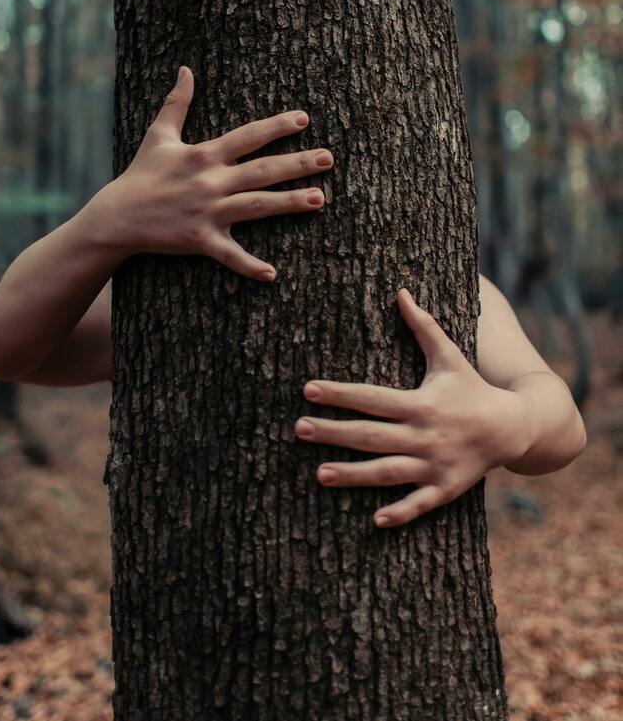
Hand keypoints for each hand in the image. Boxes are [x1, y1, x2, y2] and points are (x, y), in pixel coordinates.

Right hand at [91, 65, 333, 279]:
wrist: (117, 217)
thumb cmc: (140, 174)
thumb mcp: (159, 135)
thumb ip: (177, 103)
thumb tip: (185, 69)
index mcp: (203, 155)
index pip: (247, 137)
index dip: (276, 127)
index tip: (304, 119)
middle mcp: (210, 182)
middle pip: (262, 170)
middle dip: (297, 164)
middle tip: (328, 158)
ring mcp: (207, 212)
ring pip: (256, 207)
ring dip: (289, 203)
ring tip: (320, 199)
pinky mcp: (200, 241)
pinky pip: (229, 255)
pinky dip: (249, 266)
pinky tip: (273, 274)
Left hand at [295, 288, 531, 527]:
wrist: (514, 427)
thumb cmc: (472, 389)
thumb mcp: (449, 357)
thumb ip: (423, 326)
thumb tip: (401, 292)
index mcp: (421, 403)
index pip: (372, 398)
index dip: (339, 393)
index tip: (308, 389)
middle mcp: (424, 435)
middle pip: (371, 435)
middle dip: (334, 433)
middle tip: (298, 429)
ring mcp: (435, 465)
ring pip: (387, 472)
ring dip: (353, 475)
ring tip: (319, 474)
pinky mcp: (445, 489)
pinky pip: (419, 504)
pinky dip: (400, 513)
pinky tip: (374, 520)